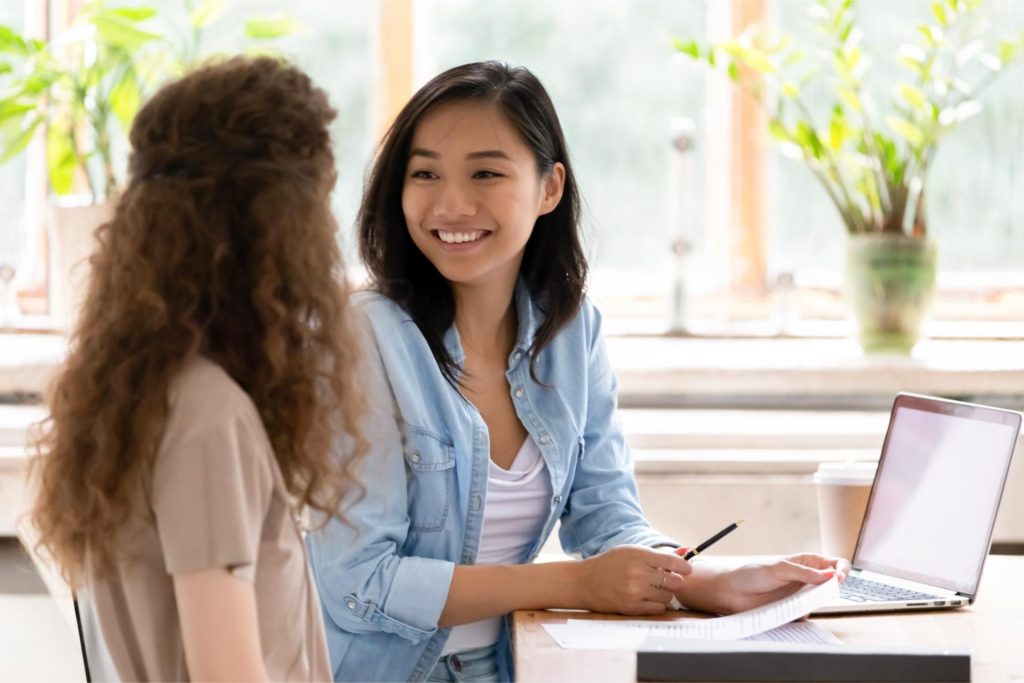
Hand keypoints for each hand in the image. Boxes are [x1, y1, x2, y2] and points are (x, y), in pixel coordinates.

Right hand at [574, 545, 691, 615]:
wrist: (583, 582)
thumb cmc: (609, 564)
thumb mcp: (630, 551)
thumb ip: (656, 554)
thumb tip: (684, 553)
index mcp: (638, 555)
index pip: (673, 562)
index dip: (685, 566)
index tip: (687, 569)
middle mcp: (638, 573)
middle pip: (674, 581)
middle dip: (673, 580)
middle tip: (666, 579)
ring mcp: (635, 592)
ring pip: (668, 596)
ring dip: (665, 593)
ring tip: (652, 588)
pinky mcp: (632, 607)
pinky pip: (658, 608)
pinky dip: (657, 604)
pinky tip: (648, 598)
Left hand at [676, 552, 849, 614]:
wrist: (731, 593)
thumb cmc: (750, 574)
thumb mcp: (778, 568)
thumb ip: (804, 572)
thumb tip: (829, 575)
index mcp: (805, 562)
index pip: (833, 563)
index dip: (841, 569)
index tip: (838, 577)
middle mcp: (806, 578)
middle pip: (833, 583)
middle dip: (834, 586)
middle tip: (828, 589)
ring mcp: (800, 595)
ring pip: (822, 600)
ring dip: (818, 601)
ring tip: (802, 599)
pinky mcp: (794, 610)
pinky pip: (808, 614)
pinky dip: (806, 613)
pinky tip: (794, 610)